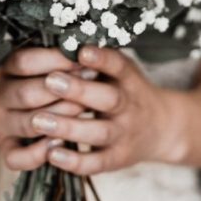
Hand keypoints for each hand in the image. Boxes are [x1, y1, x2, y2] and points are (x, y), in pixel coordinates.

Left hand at [0, 46, 182, 174]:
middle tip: (50, 81)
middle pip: (108, 99)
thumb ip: (98, 60)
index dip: (101, 58)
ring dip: (68, 127)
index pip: (118, 65)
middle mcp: (129, 106)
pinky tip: (51, 154)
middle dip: (79, 90)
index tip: (82, 50)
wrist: (162, 128)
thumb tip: (58, 37)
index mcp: (129, 80)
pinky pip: (95, 163)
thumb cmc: (128, 91)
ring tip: (38, 120)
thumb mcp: (122, 70)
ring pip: (98, 132)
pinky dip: (74, 161)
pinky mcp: (116, 159)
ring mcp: (124, 134)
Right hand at [0, 47, 88, 170]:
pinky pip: (17, 158)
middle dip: (64, 89)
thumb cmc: (41, 76)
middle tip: (92, 82)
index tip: (83, 59)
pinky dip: (39, 153)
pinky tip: (62, 143)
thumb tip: (81, 47)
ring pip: (28, 124)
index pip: (23, 62)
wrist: (23, 104)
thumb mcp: (41, 59)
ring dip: (60, 117)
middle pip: (27, 94)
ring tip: (84, 108)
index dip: (56, 60)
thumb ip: (53, 55)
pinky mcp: (5, 149)